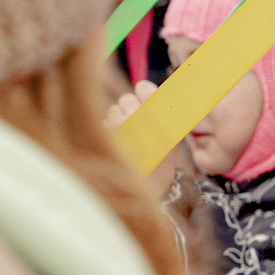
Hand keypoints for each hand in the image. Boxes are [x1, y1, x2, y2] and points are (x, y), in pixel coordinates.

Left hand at [106, 81, 184, 195]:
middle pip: (125, 99)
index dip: (143, 94)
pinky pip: (103, 123)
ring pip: (112, 111)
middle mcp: (136, 116)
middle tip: (138, 130)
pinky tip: (118, 147)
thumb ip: (162, 110)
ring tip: (128, 141)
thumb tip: (142, 85)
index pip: (143, 88)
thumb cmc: (159, 163)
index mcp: (158, 114)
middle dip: (129, 111)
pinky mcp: (103, 134)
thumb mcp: (171, 138)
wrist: (144, 190)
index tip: (144, 103)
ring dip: (118, 121)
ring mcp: (117, 125)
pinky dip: (109, 132)